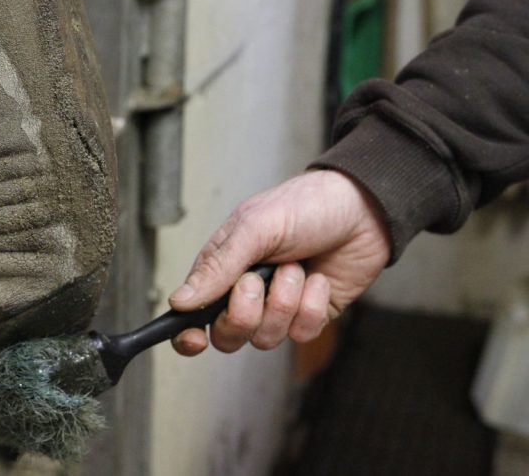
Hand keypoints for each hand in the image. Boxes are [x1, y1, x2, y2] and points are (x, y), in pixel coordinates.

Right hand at [169, 170, 390, 355]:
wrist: (364, 209)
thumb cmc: (305, 206)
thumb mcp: (253, 227)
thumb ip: (216, 267)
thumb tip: (180, 300)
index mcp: (222, 269)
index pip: (193, 314)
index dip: (188, 335)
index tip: (194, 338)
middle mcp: (246, 293)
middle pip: (228, 335)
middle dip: (244, 313)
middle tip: (256, 282)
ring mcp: (279, 307)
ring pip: (266, 338)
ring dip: (284, 302)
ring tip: (297, 268)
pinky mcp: (310, 316)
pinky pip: (301, 334)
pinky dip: (312, 306)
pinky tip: (318, 279)